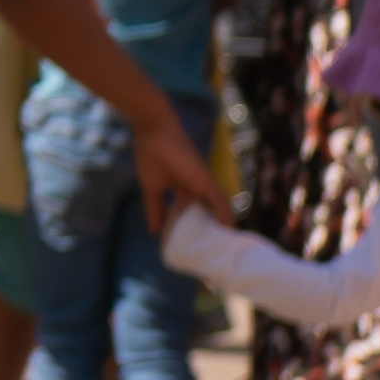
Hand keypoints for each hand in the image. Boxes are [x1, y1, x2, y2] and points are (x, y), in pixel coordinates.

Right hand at [131, 116, 215, 237]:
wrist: (155, 130)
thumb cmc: (150, 155)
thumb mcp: (151, 188)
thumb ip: (155, 209)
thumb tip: (154, 232)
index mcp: (182, 188)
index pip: (190, 212)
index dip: (191, 227)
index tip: (193, 245)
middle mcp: (196, 187)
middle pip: (206, 213)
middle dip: (208, 230)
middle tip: (212, 249)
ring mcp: (202, 183)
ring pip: (215, 209)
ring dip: (220, 226)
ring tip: (223, 245)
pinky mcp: (206, 179)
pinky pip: (219, 200)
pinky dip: (224, 215)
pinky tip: (228, 230)